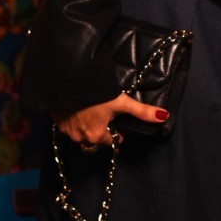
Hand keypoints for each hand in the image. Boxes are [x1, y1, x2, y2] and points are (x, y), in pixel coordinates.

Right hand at [53, 92, 168, 147]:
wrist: (69, 79)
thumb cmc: (97, 92)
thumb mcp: (122, 102)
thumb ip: (142, 111)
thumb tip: (163, 116)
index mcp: (96, 136)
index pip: (112, 140)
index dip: (117, 130)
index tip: (117, 118)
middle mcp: (79, 138)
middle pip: (96, 139)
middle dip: (101, 129)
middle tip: (105, 112)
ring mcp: (66, 130)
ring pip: (80, 133)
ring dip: (86, 125)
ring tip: (91, 108)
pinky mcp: (56, 121)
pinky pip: (68, 125)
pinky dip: (73, 119)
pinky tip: (78, 107)